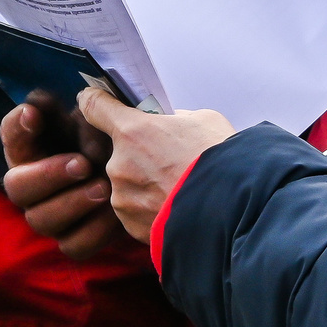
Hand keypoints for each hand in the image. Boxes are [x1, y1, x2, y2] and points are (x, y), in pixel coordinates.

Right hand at [0, 93, 126, 260]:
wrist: (148, 174)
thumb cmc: (113, 141)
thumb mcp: (100, 120)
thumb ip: (76, 109)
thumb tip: (40, 101)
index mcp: (34, 150)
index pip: (11, 135)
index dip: (17, 127)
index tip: (34, 114)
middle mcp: (32, 187)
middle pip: (17, 187)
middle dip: (48, 174)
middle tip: (83, 164)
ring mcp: (51, 218)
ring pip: (42, 220)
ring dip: (73, 203)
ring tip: (105, 189)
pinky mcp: (75, 241)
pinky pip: (75, 246)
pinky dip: (96, 230)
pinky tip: (116, 214)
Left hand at [77, 89, 236, 243]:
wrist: (232, 210)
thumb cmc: (221, 162)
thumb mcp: (204, 122)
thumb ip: (175, 120)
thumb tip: (168, 126)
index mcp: (133, 131)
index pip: (94, 106)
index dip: (94, 100)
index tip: (94, 100)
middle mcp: (119, 164)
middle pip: (121, 153)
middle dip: (142, 156)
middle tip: (173, 163)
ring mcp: (123, 198)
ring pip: (129, 185)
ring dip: (147, 186)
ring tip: (180, 190)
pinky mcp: (131, 226)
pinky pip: (136, 212)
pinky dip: (152, 210)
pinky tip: (177, 208)